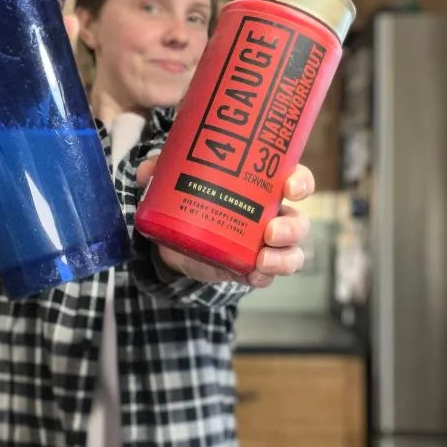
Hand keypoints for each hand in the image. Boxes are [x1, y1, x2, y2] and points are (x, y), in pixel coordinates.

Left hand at [136, 158, 314, 287]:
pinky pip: (268, 276)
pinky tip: (254, 274)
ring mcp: (264, 246)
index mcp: (263, 187)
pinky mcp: (249, 269)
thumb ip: (162, 170)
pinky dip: (265, 276)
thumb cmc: (191, 198)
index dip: (300, 182)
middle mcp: (272, 216)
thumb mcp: (178, 180)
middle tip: (270, 230)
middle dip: (292, 227)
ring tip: (263, 258)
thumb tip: (146, 170)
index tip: (289, 185)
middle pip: (299, 220)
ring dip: (285, 256)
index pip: (295, 180)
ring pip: (292, 252)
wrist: (176, 239)